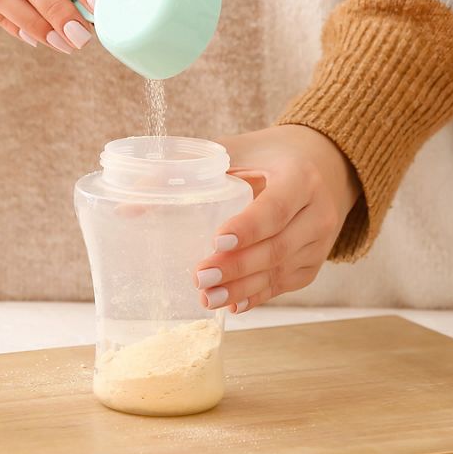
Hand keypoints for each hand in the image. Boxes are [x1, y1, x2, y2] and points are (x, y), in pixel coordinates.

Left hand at [194, 125, 360, 312]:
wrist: (323, 164)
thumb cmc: (269, 155)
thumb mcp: (237, 149)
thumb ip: (189, 170)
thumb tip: (129, 207)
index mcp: (301, 177)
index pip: (276, 207)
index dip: (249, 227)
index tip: (217, 241)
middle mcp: (319, 212)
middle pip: (277, 246)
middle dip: (237, 266)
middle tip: (200, 276)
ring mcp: (319, 242)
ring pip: (281, 271)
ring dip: (243, 288)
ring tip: (208, 297)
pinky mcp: (313, 263)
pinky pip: (285, 285)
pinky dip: (257, 296)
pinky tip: (232, 304)